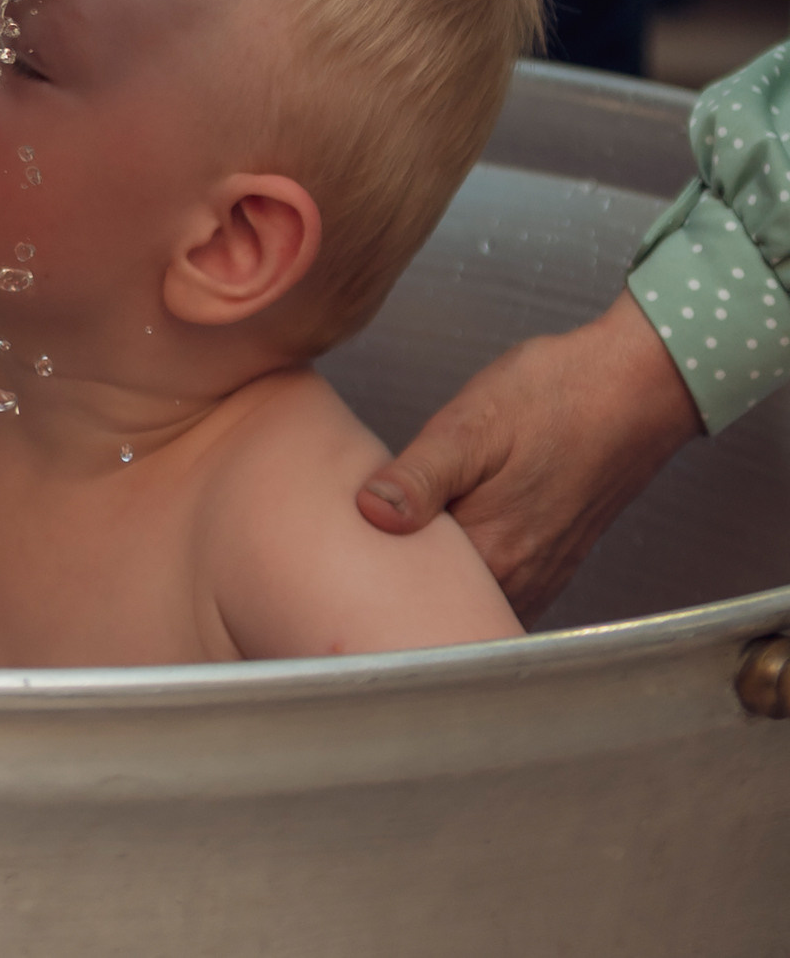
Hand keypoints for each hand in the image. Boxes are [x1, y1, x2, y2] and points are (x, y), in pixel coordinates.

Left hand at [356, 292, 701, 620]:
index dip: (370, 570)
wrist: (639, 383)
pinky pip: (502, 583)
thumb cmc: (555, 395)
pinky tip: (451, 533)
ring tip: (401, 537)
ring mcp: (544, 572)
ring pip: (472, 593)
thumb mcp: (470, 426)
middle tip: (360, 542)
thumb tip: (370, 515)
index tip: (342, 549)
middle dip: (399, 578)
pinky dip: (471, 567)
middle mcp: (522, 578)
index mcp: (494, 552)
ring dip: (436, 574)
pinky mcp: (557, 557)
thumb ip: (419, 478)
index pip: (410, 590)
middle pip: (440, 598)